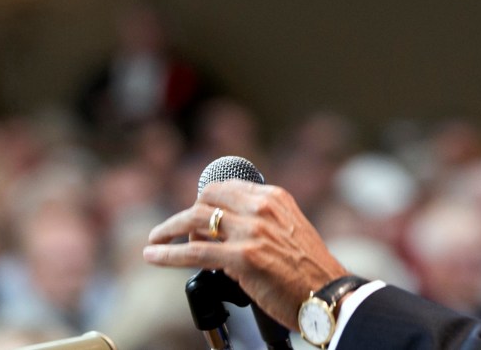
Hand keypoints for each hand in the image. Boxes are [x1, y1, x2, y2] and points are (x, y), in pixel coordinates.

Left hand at [143, 179, 346, 328]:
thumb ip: (258, 223)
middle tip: (172, 230)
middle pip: (207, 199)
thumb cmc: (308, 269)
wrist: (327, 293)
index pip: (227, 187)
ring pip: (195, 221)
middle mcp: (262, 208)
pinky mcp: (244, 258)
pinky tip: (153, 255)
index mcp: (274, 197)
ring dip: (168, 229)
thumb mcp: (287, 230)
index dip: (204, 200)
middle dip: (184, 214)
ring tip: (155, 240)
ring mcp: (252, 232)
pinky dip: (168, 254)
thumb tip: (217, 234)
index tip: (192, 212)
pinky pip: (195, 253)